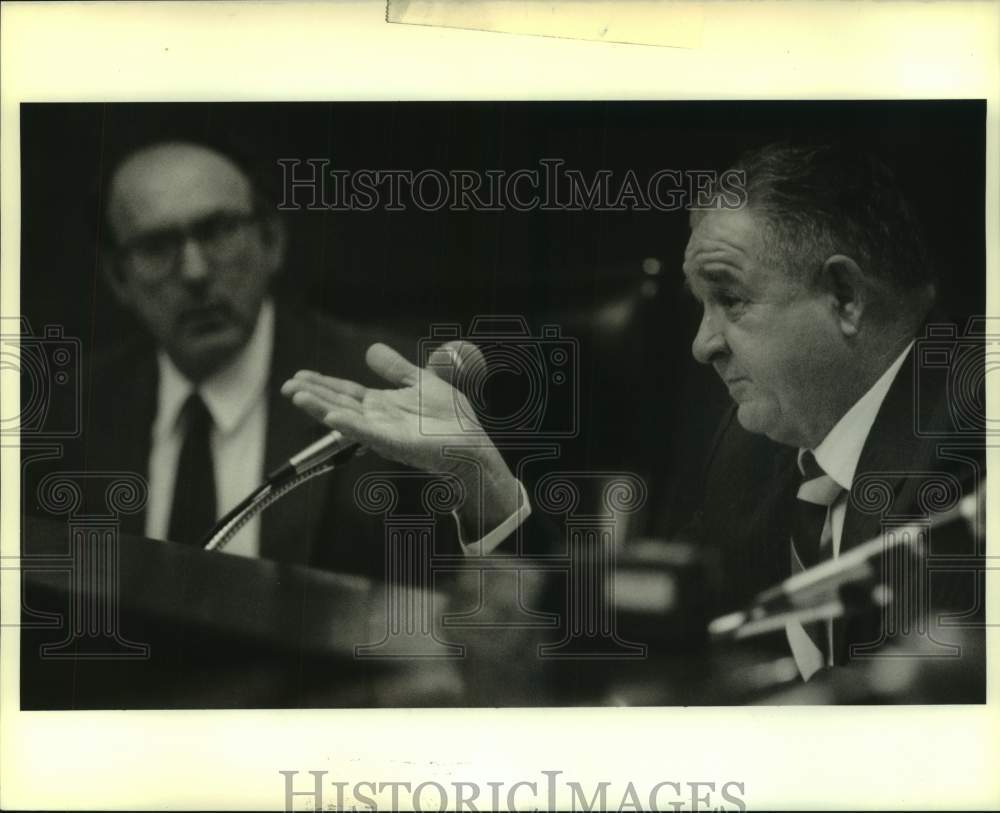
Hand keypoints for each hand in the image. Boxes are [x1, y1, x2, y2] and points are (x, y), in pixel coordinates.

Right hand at [280, 342, 519, 536]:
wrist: (472, 443)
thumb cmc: (450, 418)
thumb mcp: (420, 382)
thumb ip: (395, 368)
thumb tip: (371, 349)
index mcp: (381, 406)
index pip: (345, 393)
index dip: (322, 384)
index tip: (298, 376)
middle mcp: (377, 420)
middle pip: (339, 404)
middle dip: (313, 395)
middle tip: (287, 385)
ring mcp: (385, 433)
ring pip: (347, 418)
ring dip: (321, 408)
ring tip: (297, 396)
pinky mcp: (397, 444)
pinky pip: (370, 434)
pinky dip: (351, 426)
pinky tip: (333, 417)